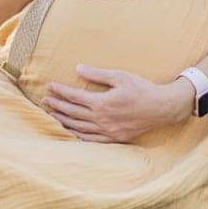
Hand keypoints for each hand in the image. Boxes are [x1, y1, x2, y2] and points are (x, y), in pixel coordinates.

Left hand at [40, 64, 192, 142]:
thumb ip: (98, 74)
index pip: (75, 97)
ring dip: (63, 121)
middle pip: (73, 113)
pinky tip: (71, 131)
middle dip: (57, 106)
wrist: (162, 108)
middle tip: (44, 100)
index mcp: (102, 103)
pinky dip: (78, 135)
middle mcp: (102, 119)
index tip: (49, 86)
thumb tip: (78, 68)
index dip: (60, 91)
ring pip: (79, 127)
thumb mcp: (121, 76)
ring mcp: (108, 131)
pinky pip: (91, 140)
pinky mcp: (114, 138)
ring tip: (51, 115)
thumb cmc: (142, 89)